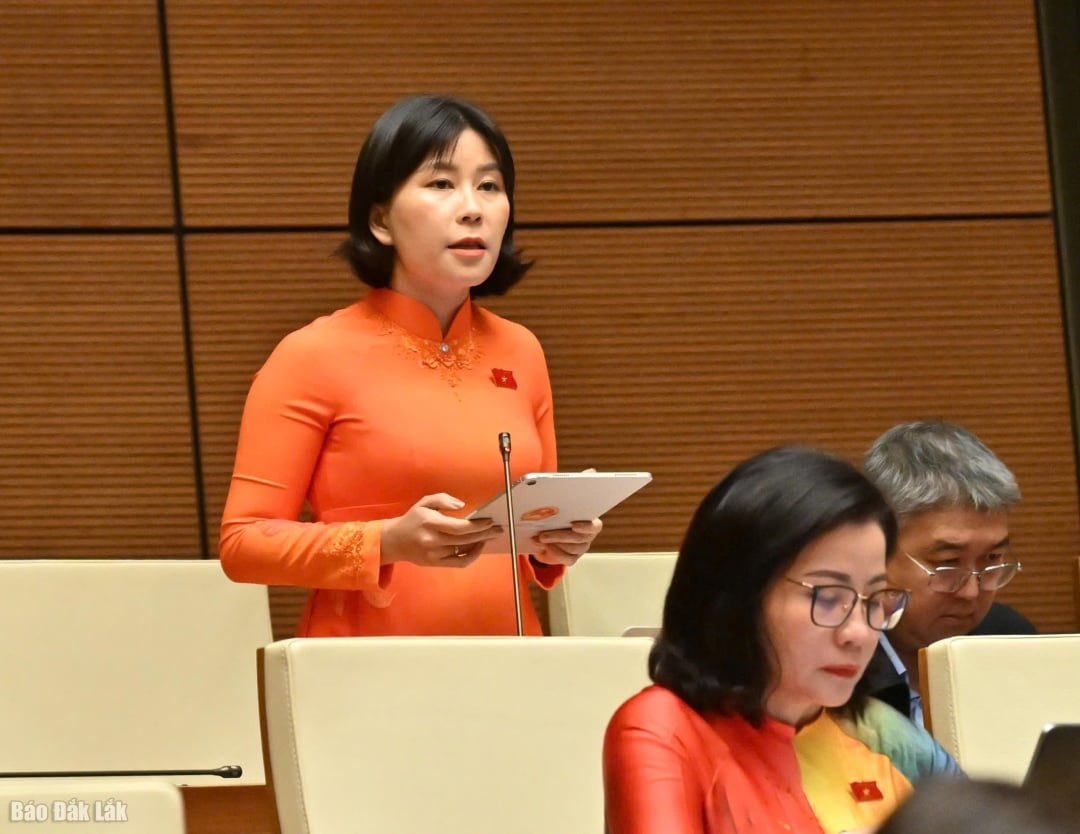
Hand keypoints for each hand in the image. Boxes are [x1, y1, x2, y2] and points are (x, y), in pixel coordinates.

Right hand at [381, 494, 502, 567]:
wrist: (394, 541)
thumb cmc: (412, 519)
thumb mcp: (424, 503)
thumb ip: (442, 499)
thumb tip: (462, 506)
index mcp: (430, 523)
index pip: (459, 527)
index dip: (477, 525)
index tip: (490, 521)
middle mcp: (433, 540)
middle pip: (465, 539)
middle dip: (485, 534)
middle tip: (498, 529)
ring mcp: (435, 554)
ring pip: (464, 551)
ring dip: (480, 543)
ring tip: (490, 536)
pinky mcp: (436, 564)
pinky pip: (460, 562)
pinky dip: (472, 556)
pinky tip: (478, 547)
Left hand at [530, 519, 601, 566]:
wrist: (546, 538)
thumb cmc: (555, 521)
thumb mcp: (556, 517)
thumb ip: (554, 517)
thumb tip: (544, 519)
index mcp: (590, 523)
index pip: (595, 526)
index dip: (586, 527)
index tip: (574, 525)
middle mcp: (588, 537)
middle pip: (579, 538)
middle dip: (560, 536)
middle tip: (543, 535)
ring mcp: (581, 549)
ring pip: (572, 548)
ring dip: (554, 544)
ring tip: (540, 539)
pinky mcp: (573, 559)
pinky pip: (566, 558)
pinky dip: (554, 552)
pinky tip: (543, 547)